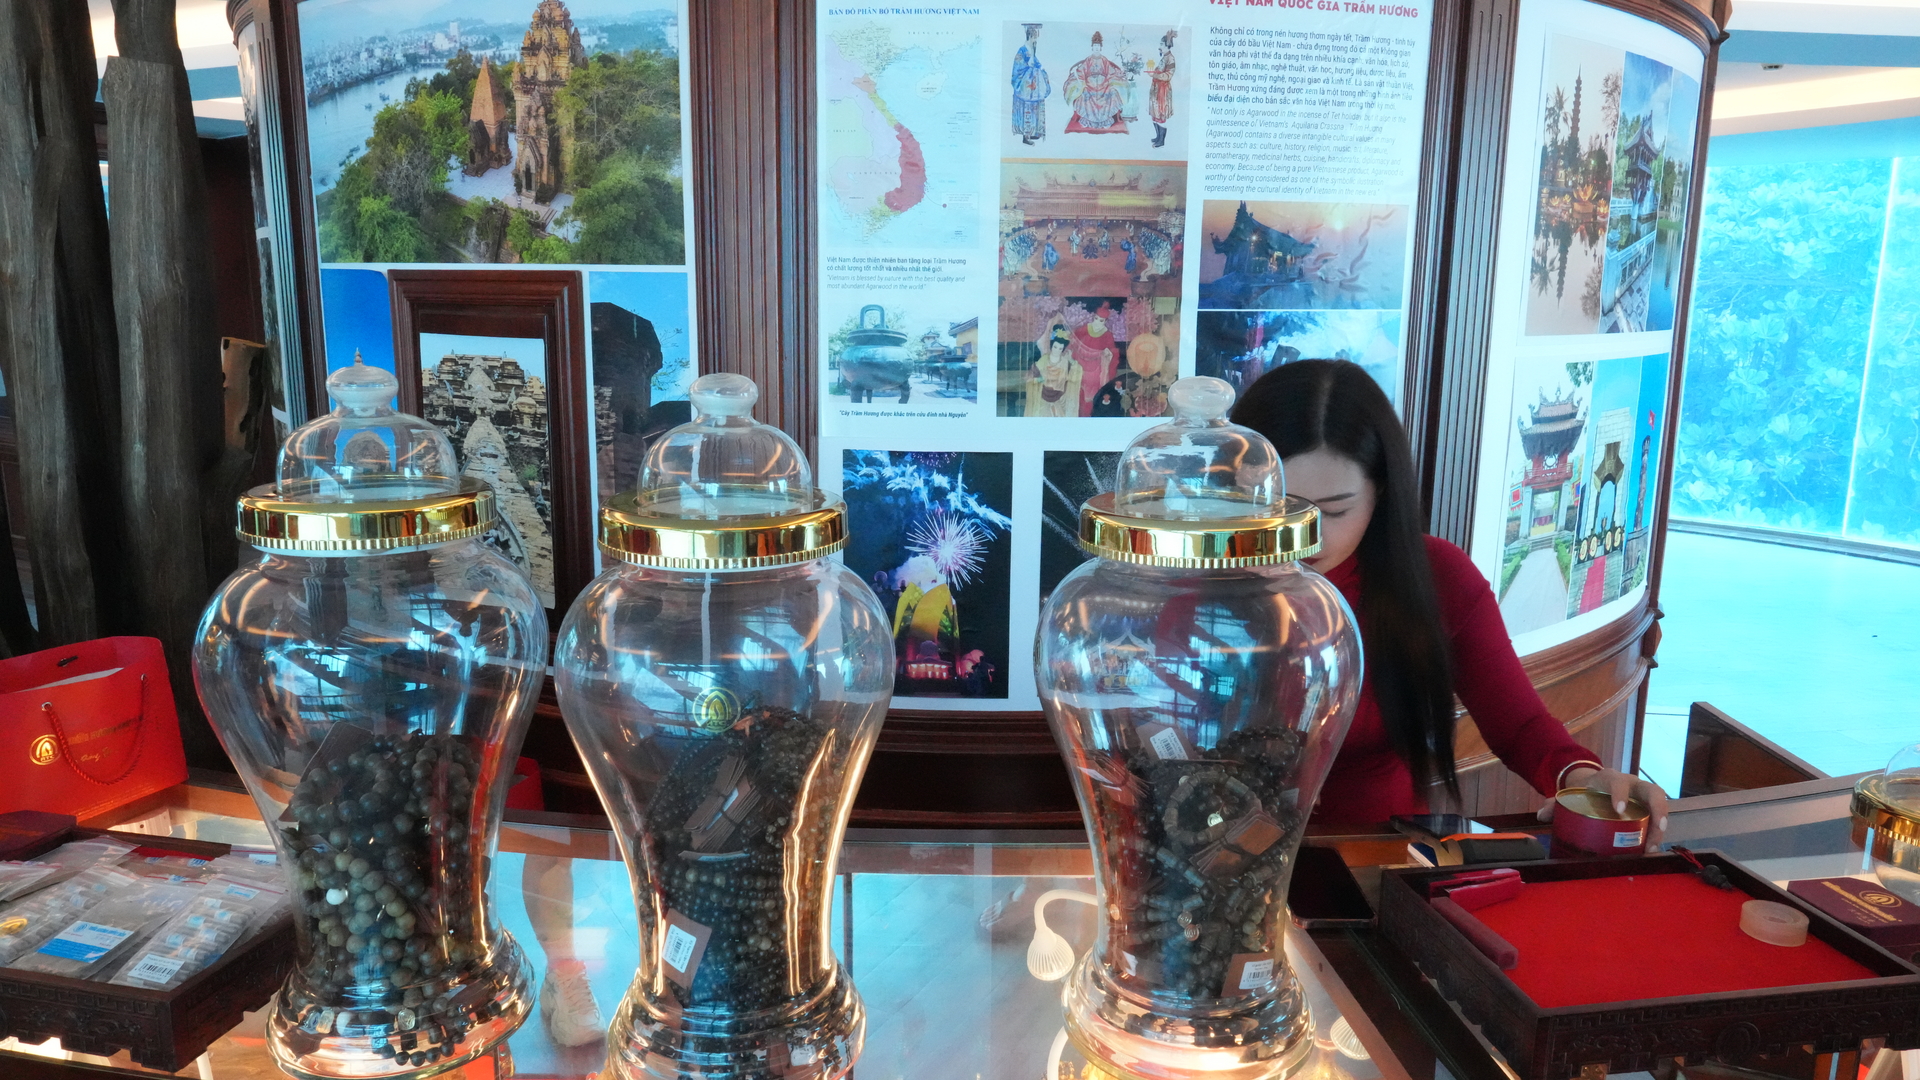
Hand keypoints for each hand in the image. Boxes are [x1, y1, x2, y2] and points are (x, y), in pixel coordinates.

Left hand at [1536, 767, 1670, 847]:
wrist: (1595, 785)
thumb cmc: (1585, 791)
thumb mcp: (1572, 794)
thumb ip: (1556, 803)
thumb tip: (1542, 815)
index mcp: (1610, 778)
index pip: (1618, 782)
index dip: (1620, 794)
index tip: (1619, 810)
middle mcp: (1633, 784)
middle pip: (1653, 791)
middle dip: (1657, 809)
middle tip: (1656, 829)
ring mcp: (1643, 796)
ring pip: (1660, 806)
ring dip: (1660, 826)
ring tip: (1652, 847)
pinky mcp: (1648, 809)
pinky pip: (1657, 819)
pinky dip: (1656, 834)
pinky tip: (1650, 850)